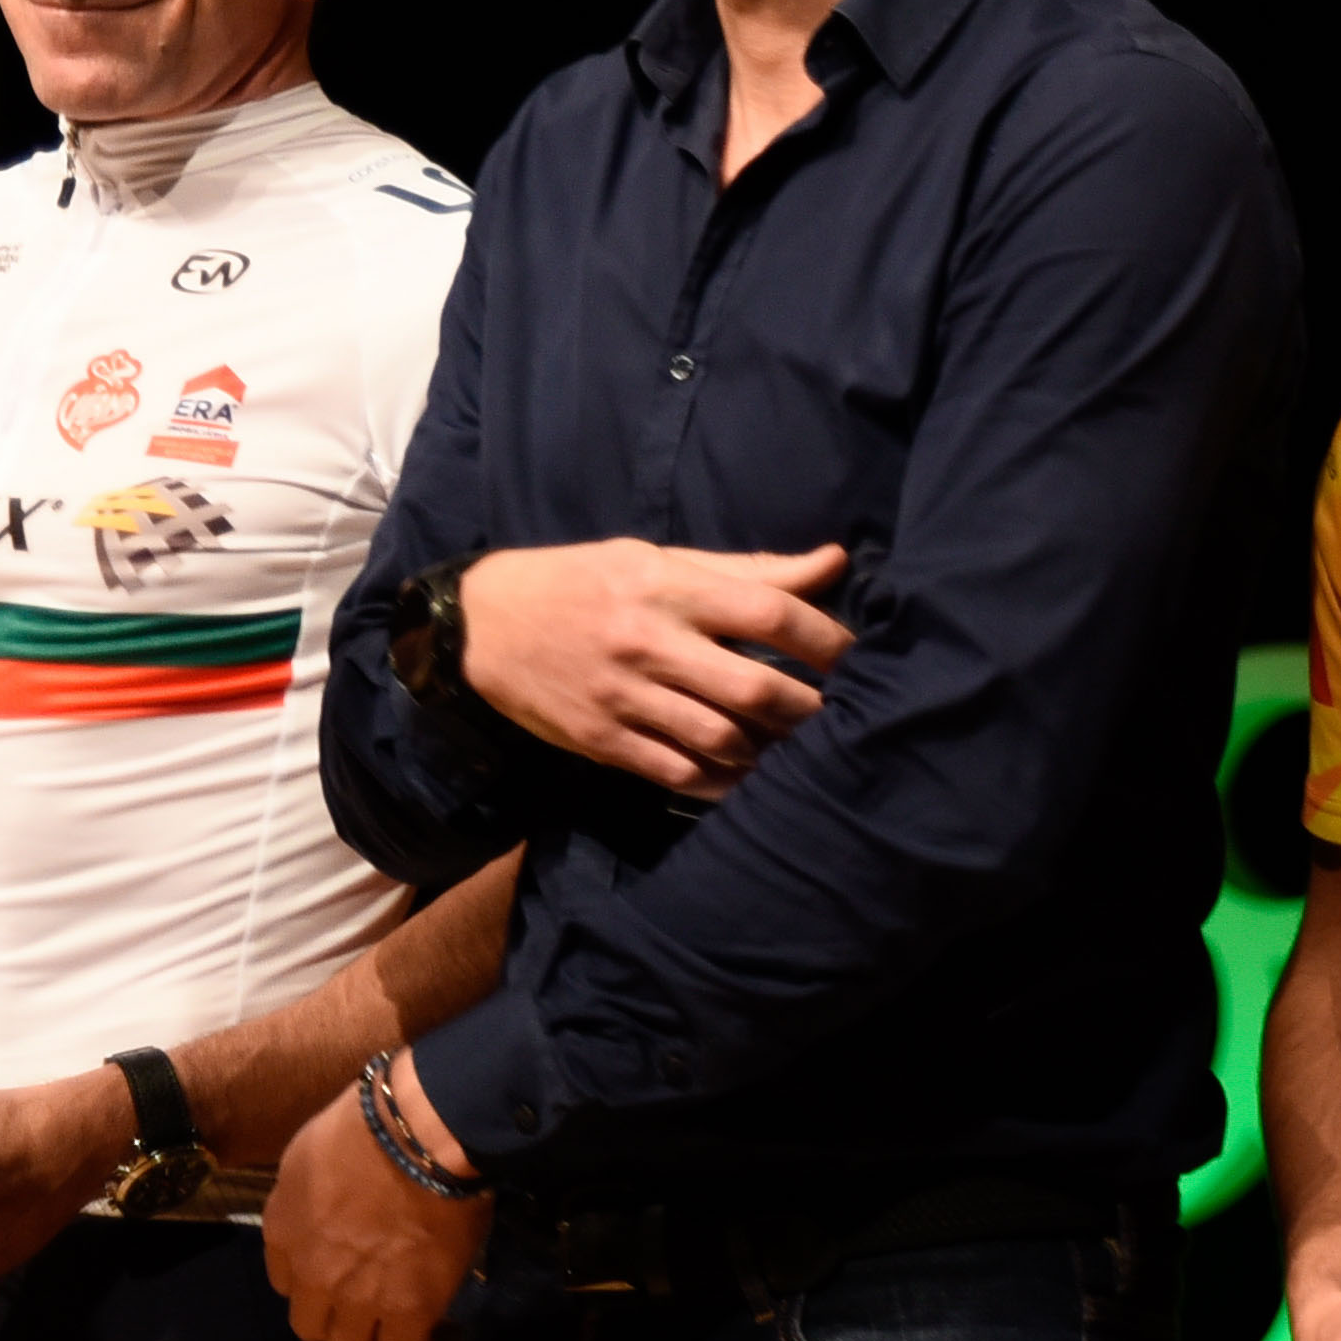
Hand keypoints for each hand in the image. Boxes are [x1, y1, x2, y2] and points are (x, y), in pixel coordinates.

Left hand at [264, 1055, 493, 1340]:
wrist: (419, 1133)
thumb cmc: (370, 1123)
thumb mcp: (312, 1151)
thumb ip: (314, 1191)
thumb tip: (341, 1199)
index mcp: (283, 1231)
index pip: (284, 1281)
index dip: (315, 1279)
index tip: (344, 1267)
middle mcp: (311, 1274)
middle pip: (312, 1326)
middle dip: (341, 1319)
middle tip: (376, 1301)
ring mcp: (356, 1297)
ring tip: (409, 1328)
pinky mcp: (407, 1308)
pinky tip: (445, 1335)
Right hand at [458, 539, 851, 799]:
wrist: (481, 624)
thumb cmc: (585, 581)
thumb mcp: (658, 560)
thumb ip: (748, 571)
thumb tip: (834, 562)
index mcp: (670, 589)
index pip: (769, 614)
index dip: (826, 639)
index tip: (858, 657)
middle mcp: (650, 644)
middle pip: (753, 687)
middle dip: (809, 707)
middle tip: (843, 715)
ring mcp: (623, 698)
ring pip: (720, 738)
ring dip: (772, 749)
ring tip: (803, 748)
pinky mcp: (602, 741)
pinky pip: (677, 772)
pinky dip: (723, 780)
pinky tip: (751, 775)